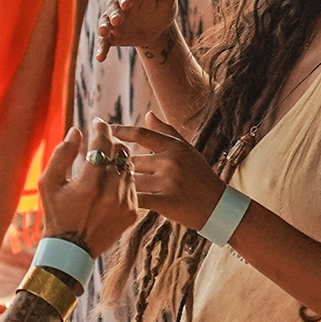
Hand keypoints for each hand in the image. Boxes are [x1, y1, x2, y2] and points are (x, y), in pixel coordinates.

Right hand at [37, 136, 134, 251]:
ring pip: (128, 168)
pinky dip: (123, 179)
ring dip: (118, 160)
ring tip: (105, 161)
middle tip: (102, 142)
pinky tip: (110, 182)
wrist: (71, 251)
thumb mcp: (48, 183)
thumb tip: (77, 131)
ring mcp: (124, 204)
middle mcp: (110, 194)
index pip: (102, 145)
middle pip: (120, 153)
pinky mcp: (132, 213)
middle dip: (111, 143)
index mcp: (88, 184)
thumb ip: (62, 155)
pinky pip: (132, 185)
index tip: (98, 123)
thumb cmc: (56, 213)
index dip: (101, 130)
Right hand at [95, 0, 179, 58]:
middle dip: (113, 13)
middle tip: (116, 21)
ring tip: (103, 33)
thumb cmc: (163, 7)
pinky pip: (104, 41)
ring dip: (103, 27)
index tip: (126, 5)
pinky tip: (99, 58)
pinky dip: (101, 48)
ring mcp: (113, 20)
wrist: (158, 28)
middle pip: (112, 7)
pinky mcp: (111, 35)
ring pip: (104, 22)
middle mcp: (118, 4)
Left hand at [108, 118, 230, 233]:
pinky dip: (127, 200)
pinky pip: (138, 198)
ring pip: (131, 180)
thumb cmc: (201, 177)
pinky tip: (119, 202)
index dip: (119, 131)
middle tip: (102, 169)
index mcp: (174, 147)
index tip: (104, 129)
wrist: (218, 207)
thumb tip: (148, 114)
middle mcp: (171, 161)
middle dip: (117, 166)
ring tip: (108, 189)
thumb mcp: (187, 150)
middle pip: (131, 160)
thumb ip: (166, 132)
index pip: (140, 134)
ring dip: (120, 184)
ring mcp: (169, 181)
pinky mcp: (166, 201)